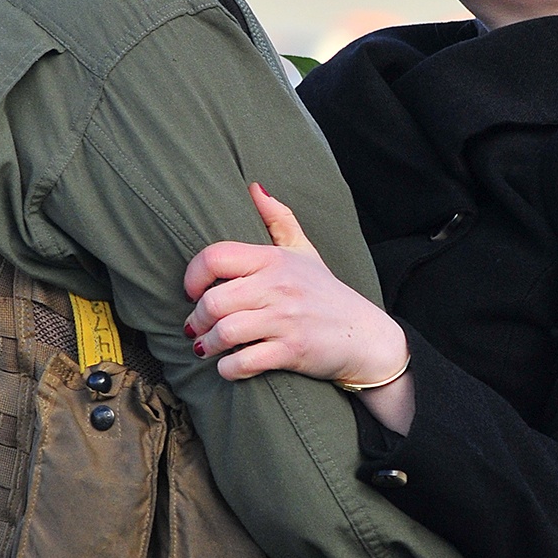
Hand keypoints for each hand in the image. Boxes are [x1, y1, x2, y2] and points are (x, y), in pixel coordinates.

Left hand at [184, 186, 409, 393]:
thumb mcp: (305, 252)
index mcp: (275, 260)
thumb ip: (279, 219)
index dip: (193, 276)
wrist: (366, 336)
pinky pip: (244, 363)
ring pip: (225, 333)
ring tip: (208, 347)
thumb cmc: (326, 294)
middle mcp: (279, 286)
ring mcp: (286, 320)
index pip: (216, 257)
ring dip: (209, 345)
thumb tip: (253, 188)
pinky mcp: (293, 351)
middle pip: (214, 301)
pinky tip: (229, 366)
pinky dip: (228, 369)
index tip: (192, 291)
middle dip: (197, 320)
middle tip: (197, 328)